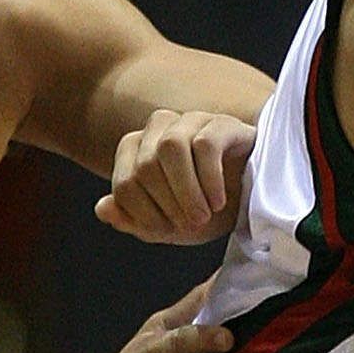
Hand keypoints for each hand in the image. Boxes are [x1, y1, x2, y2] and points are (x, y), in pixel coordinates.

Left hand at [95, 109, 256, 241]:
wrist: (251, 203)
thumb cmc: (203, 210)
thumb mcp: (165, 226)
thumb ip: (131, 219)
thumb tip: (103, 208)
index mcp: (136, 148)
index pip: (124, 184)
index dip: (145, 215)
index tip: (169, 231)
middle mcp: (158, 128)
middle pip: (146, 166)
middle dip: (168, 205)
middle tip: (191, 226)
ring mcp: (190, 121)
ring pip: (170, 147)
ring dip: (186, 191)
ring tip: (203, 216)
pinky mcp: (221, 124)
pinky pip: (205, 145)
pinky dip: (209, 180)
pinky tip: (218, 201)